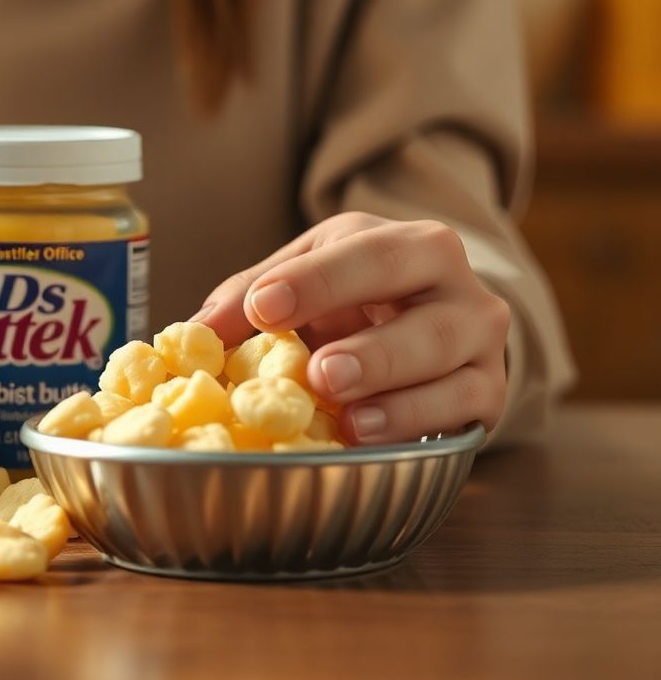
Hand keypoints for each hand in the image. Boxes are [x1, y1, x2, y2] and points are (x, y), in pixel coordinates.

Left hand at [191, 212, 510, 443]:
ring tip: (349, 416)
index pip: (366, 255)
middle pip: (421, 312)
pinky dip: (415, 423)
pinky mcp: (487, 392)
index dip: (314, 282)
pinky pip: (460, 409)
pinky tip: (371, 435)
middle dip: (372, 347)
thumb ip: (251, 297)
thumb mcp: (306, 277)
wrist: (435, 317)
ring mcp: (477, 341)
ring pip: (447, 365)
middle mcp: (453, 286)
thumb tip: (191, 334)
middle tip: (320, 371)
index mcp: (405, 244)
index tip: (262, 307)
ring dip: (397, 394)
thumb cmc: (357, 295)